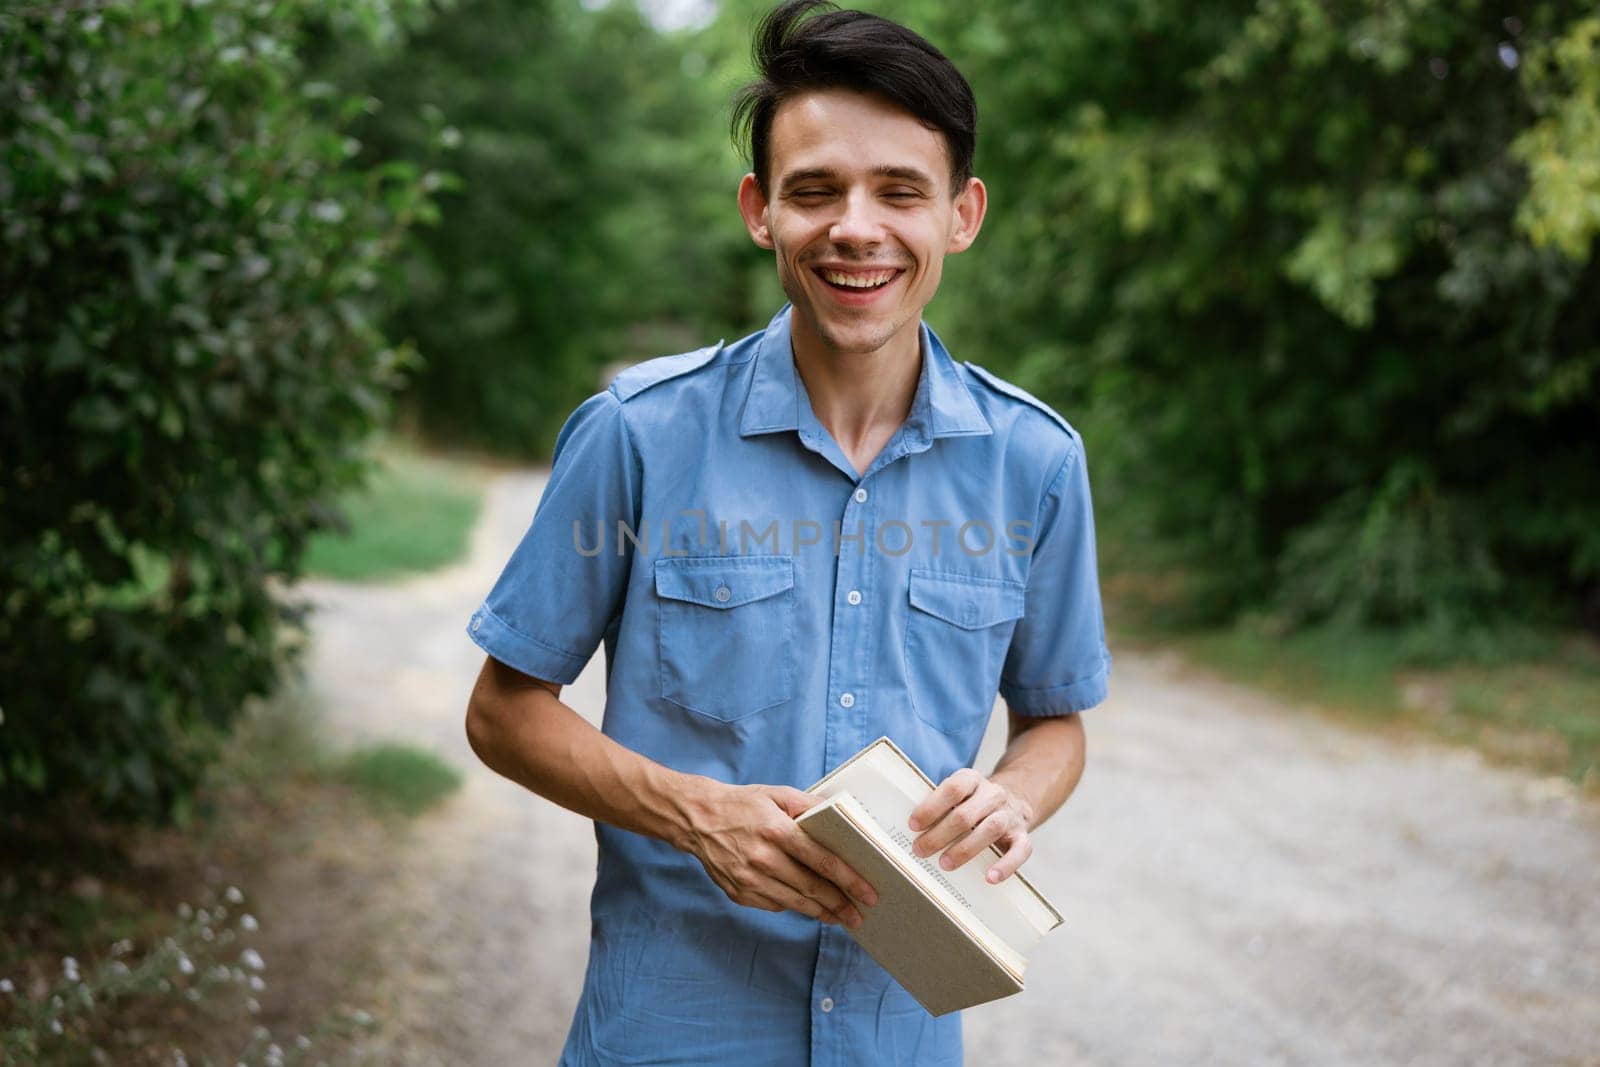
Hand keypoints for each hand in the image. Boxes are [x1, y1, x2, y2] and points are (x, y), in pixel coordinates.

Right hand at [679, 782, 877, 926]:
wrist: (697, 819)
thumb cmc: (742, 804)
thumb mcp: (777, 794)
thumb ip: (809, 805)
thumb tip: (842, 814)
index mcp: (776, 831)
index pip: (822, 861)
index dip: (849, 880)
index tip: (869, 893)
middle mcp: (763, 859)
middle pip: (812, 889)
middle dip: (840, 904)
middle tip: (860, 914)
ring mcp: (749, 880)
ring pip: (795, 903)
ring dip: (821, 913)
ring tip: (840, 917)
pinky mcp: (739, 894)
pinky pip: (775, 905)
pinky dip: (793, 905)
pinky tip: (807, 904)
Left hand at [907, 768, 1034, 883]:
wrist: (1015, 799)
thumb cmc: (973, 802)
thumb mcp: (958, 794)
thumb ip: (939, 805)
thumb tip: (913, 829)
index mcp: (972, 780)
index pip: (953, 788)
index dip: (932, 807)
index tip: (913, 825)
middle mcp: (993, 794)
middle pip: (966, 814)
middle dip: (940, 834)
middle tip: (920, 850)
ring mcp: (1010, 815)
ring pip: (991, 829)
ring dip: (965, 849)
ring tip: (945, 863)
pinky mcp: (1022, 835)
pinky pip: (1019, 851)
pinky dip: (1005, 865)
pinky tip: (990, 878)